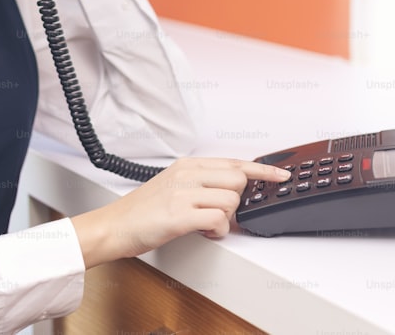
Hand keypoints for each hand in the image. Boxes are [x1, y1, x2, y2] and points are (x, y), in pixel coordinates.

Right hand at [70, 158, 290, 267]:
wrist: (113, 226)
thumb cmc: (142, 211)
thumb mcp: (173, 186)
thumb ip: (201, 183)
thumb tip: (231, 191)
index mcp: (188, 165)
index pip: (235, 162)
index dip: (262, 171)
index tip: (281, 175)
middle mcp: (187, 174)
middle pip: (238, 180)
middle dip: (235, 201)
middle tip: (216, 213)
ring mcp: (183, 192)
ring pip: (231, 201)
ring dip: (224, 219)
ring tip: (203, 225)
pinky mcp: (180, 214)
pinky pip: (219, 221)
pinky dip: (216, 231)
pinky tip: (202, 233)